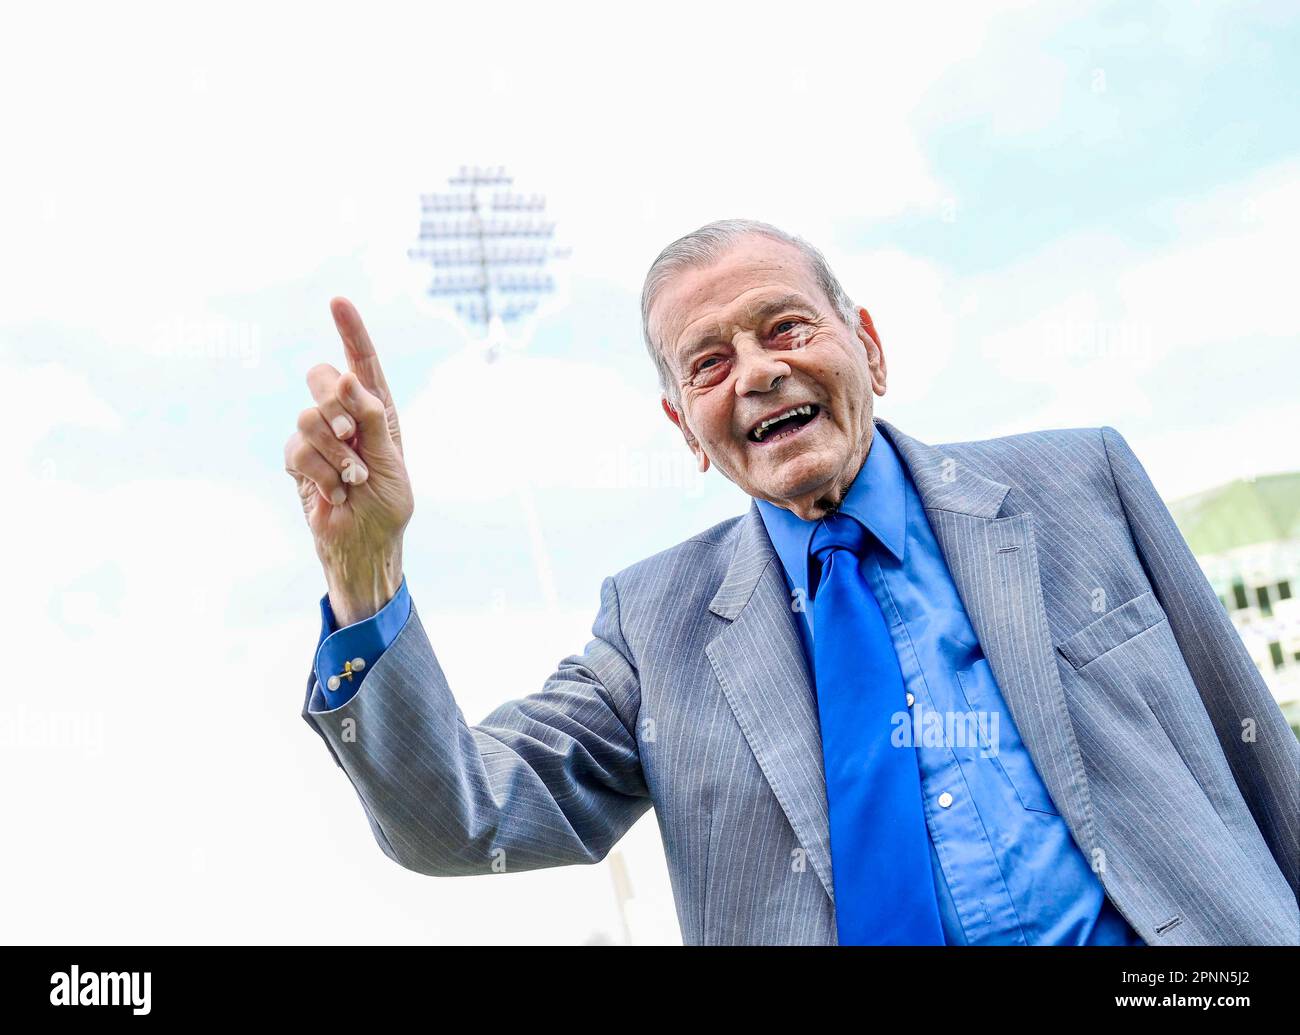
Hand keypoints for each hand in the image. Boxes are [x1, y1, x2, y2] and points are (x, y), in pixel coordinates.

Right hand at [284, 298, 413, 624]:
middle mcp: (346, 417)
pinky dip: (320, 473)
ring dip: (334, 453)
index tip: (338, 301)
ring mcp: (318, 437)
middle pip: (323, 376)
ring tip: (353, 480)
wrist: (364, 545)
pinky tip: (335, 493)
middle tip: (352, 438)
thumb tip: (350, 380)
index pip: (364, 363)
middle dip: (335, 403)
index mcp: (378, 413)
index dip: (351, 331)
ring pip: (308, 416)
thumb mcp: (391, 463)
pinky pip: (297, 448)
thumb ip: (372, 421)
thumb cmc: (387, 507)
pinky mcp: (297, 460)